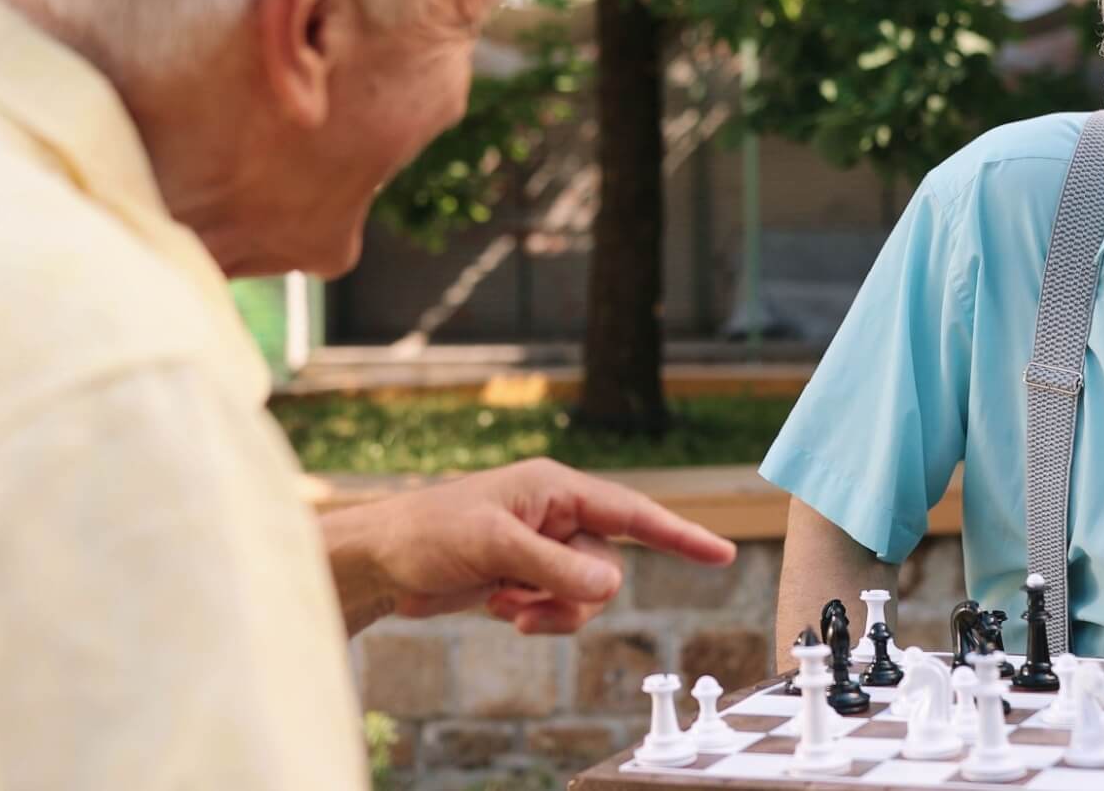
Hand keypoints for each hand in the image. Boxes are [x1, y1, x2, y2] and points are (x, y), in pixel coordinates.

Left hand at [326, 458, 735, 634]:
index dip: (680, 534)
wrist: (381, 563)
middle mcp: (557, 514)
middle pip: (609, 566)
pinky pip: (561, 606)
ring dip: (552, 609)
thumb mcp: (494, 546)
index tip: (722, 553)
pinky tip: (500, 606)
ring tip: (506, 603)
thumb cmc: (428, 534)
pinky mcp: (528, 575)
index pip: (633, 512)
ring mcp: (543, 547)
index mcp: (556, 488)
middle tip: (524, 596)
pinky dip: (538, 615)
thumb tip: (610, 582)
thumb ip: (557, 564)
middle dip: (573, 592)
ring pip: (588, 592)